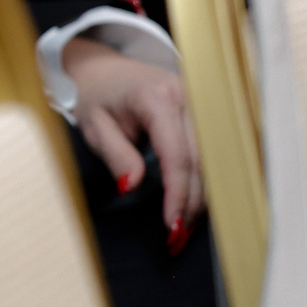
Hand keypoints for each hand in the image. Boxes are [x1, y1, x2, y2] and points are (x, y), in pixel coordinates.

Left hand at [62, 37, 203, 230]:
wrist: (103, 69)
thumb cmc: (96, 97)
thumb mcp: (94, 127)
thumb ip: (117, 155)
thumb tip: (132, 187)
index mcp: (157, 97)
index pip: (177, 154)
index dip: (177, 193)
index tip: (172, 225)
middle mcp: (187, 96)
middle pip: (201, 160)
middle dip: (192, 201)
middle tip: (178, 237)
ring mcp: (200, 101)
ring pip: (212, 158)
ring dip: (202, 195)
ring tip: (186, 227)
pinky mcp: (204, 110)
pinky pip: (211, 151)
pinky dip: (204, 179)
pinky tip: (194, 202)